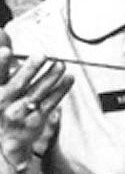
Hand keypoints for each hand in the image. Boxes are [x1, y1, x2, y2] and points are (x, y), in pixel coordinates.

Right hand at [0, 32, 72, 170]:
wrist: (7, 141)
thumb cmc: (3, 103)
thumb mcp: (0, 83)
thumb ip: (3, 62)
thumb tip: (2, 33)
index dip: (0, 64)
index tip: (7, 51)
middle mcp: (3, 105)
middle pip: (17, 85)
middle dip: (29, 69)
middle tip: (42, 54)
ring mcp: (18, 115)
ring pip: (36, 94)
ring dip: (50, 77)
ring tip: (60, 64)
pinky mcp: (35, 121)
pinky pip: (50, 103)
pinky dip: (61, 90)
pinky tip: (69, 78)